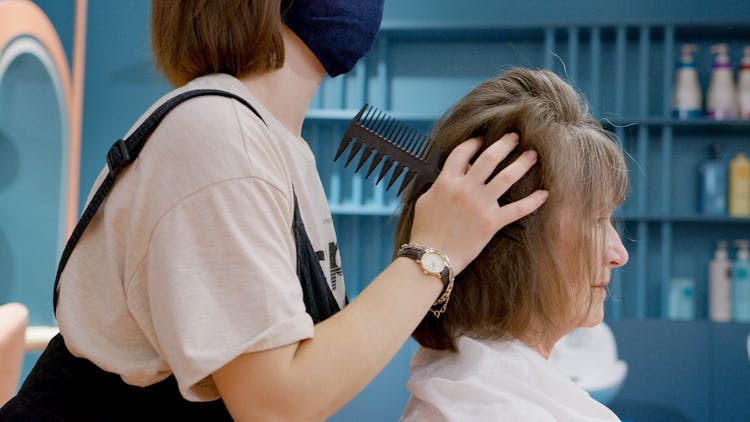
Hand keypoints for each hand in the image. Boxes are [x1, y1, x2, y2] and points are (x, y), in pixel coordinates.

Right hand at [408, 133, 547, 273]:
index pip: (462, 153)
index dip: (473, 142)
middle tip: (515, 137)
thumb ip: (441, 182)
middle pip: (489, 158)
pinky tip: (544, 193)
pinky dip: (533, 201)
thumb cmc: (425, 230)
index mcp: (446, 182)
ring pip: (506, 177)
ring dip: (522, 163)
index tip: (482, 139)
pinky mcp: (492, 223)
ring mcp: (480, 205)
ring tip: (532, 154)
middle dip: (504, 144)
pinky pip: (518, 209)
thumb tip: (460, 170)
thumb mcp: (426, 200)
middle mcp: (465, 189)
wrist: (432, 256)